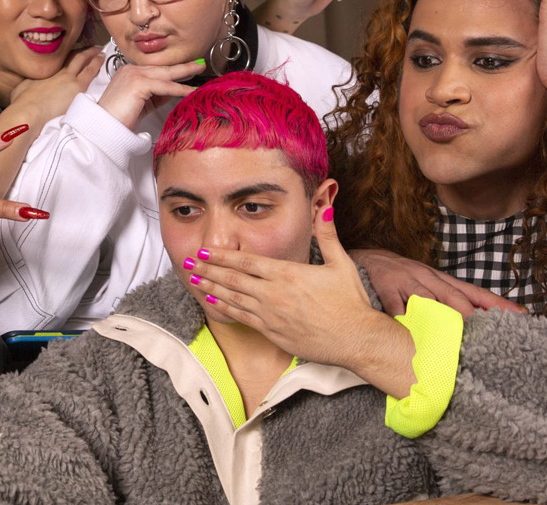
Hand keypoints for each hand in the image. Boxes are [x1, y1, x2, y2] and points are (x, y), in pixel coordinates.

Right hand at [8, 47, 102, 120]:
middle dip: (85, 52)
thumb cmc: (23, 102)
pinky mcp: (77, 87)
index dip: (71, 55)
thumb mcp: (23, 87)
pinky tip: (102, 61)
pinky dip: (97, 65)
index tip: (76, 52)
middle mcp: (59, 72)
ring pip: (85, 63)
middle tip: (93, 48)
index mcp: (47, 71)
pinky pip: (91, 73)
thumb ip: (30, 83)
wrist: (30, 109)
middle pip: (75, 58)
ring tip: (100, 52)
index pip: (62, 60)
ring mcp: (69, 78)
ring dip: (94, 56)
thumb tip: (29, 85)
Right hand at [97, 60, 203, 128]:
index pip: (156, 70)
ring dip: (185, 72)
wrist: (103, 128)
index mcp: (129, 72)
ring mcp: (133, 74)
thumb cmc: (119, 120)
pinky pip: (165, 86)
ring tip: (199, 70)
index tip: (188, 70)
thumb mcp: (142, 104)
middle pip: (162, 68)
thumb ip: (156, 95)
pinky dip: (179, 89)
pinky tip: (191, 91)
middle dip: (182, 66)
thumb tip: (175, 91)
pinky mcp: (138, 83)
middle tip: (198, 64)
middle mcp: (130, 69)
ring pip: (165, 74)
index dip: (173, 71)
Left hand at [187, 207, 382, 368]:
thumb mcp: (341, 263)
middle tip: (189, 262)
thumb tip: (324, 207)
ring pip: (234, 299)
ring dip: (211, 287)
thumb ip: (328, 235)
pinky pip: (243, 318)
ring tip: (194, 280)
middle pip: (234, 279)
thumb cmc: (351, 302)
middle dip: (209, 269)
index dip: (222, 256)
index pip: (247, 262)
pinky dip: (226, 309)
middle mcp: (275, 294)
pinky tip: (214, 302)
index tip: (204, 250)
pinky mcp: (273, 333)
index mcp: (289, 274)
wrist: (357, 339)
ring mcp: (272, 315)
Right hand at [350, 248, 525, 316]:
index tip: (522, 316)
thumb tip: (473, 324)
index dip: (498, 305)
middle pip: (456, 297)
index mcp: (442, 281)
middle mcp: (428, 278)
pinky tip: (409, 329)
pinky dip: (402, 316)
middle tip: (491, 331)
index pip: (475, 293)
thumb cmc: (401, 277)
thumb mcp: (427, 285)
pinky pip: (395, 304)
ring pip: (429, 298)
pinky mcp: (385, 286)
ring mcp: (407, 281)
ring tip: (458, 332)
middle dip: (474, 314)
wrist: (365, 258)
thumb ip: (447, 303)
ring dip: (444, 315)